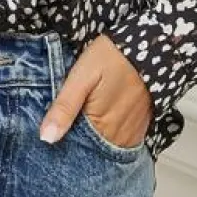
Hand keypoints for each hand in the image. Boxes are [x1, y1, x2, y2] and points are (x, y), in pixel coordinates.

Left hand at [39, 34, 153, 147]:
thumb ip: (64, 108)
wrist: (150, 46)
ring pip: (105, 147)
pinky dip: (108, 136)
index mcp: (100, 126)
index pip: (75, 149)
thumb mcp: (81, 77)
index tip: (52, 131)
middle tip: (69, 121)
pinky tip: (100, 122)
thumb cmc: (112, 57)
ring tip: (84, 119)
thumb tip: (46, 138)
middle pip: (91, 151)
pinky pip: (120, 141)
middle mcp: (119, 137)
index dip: (63, 141)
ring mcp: (132, 134)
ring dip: (93, 140)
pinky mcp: (140, 127)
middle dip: (78, 142)